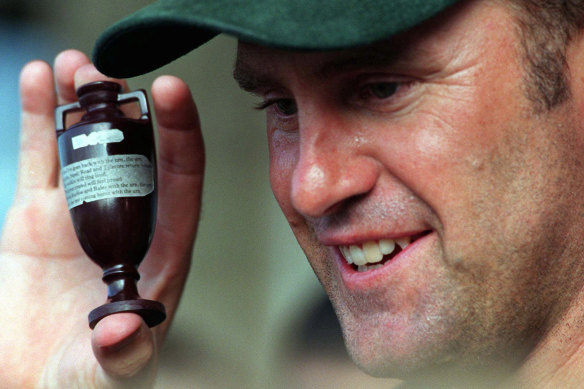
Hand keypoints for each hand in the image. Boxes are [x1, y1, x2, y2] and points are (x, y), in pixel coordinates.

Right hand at [0, 49, 203, 386]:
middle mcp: (126, 228)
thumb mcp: (104, 376)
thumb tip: (126, 330)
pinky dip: (41, 120)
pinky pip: (42, 160)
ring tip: (74, 64)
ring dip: (84, 105)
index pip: (182, 184)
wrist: (28, 382)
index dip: (181, 136)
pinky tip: (39, 81)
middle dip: (128, 111)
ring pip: (88, 149)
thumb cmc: (80, 382)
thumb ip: (120, 357)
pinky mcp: (37, 220)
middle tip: (111, 70)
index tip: (171, 90)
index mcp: (158, 256)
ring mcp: (81, 219)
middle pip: (137, 156)